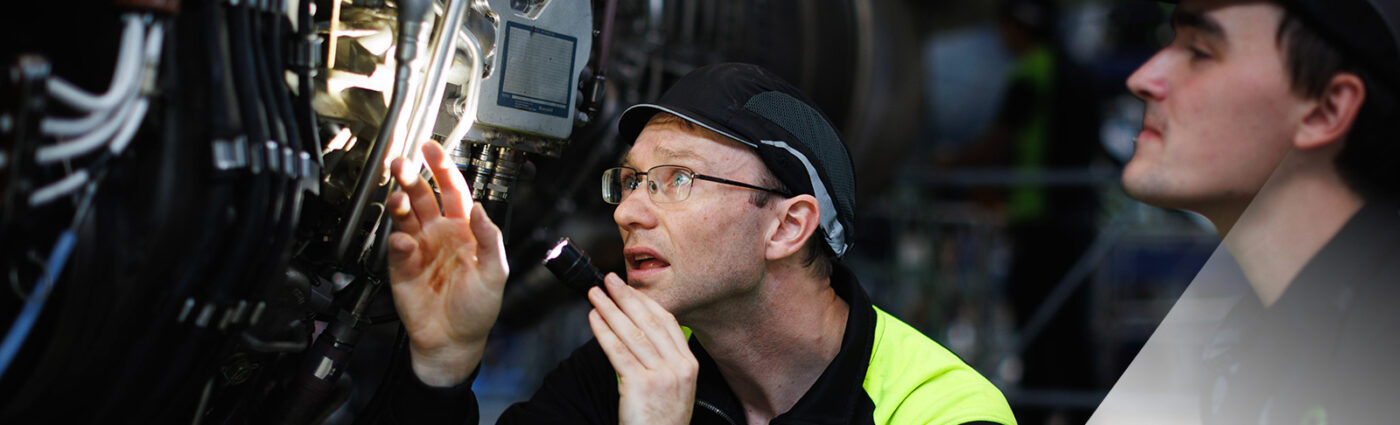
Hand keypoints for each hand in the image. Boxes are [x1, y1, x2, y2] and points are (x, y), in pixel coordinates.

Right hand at [386, 141, 507, 386]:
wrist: (454, 341)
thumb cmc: (477, 309)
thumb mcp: (495, 273)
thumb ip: (489, 239)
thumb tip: (478, 208)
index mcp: (463, 230)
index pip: (452, 190)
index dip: (442, 168)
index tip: (431, 148)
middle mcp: (438, 234)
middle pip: (422, 196)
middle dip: (411, 177)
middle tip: (402, 164)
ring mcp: (418, 248)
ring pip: (404, 215)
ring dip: (399, 202)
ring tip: (398, 197)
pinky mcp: (401, 267)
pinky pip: (397, 247)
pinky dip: (398, 241)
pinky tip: (404, 241)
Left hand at [588, 274, 697, 424]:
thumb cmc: (660, 422)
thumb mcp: (673, 388)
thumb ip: (662, 361)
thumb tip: (635, 330)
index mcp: (690, 365)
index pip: (667, 323)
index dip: (646, 302)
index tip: (630, 288)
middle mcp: (679, 367)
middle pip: (649, 323)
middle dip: (626, 297)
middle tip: (609, 280)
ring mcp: (662, 376)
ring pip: (631, 334)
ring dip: (610, 309)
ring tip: (595, 295)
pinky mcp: (640, 385)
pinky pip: (618, 352)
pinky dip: (603, 332)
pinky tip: (593, 319)